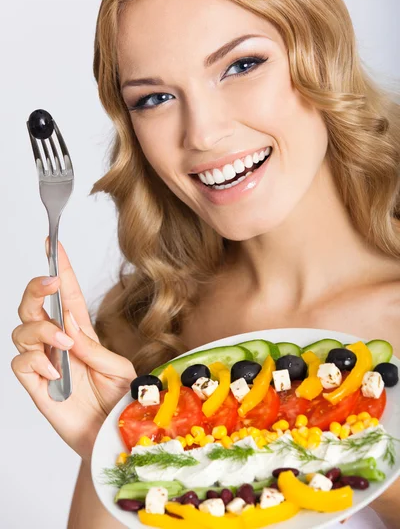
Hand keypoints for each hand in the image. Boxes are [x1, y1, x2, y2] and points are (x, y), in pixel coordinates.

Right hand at [11, 240, 135, 461]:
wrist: (111, 438)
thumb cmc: (119, 402)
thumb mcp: (119, 370)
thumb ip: (95, 348)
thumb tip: (69, 326)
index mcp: (82, 332)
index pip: (67, 294)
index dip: (61, 268)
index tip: (54, 244)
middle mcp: (59, 342)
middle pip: (34, 305)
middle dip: (37, 288)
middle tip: (50, 284)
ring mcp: (45, 362)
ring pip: (22, 329)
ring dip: (41, 329)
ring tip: (64, 345)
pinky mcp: (36, 385)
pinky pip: (20, 363)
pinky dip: (33, 361)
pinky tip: (52, 371)